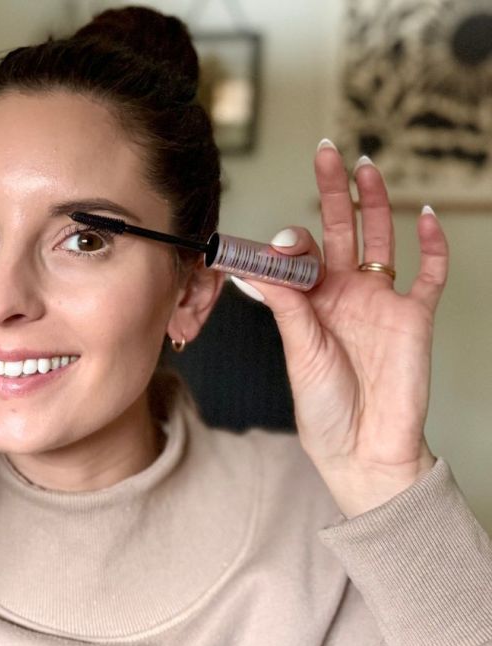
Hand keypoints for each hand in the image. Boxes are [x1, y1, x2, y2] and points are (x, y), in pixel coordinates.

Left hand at [239, 141, 446, 517]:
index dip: (288, 241)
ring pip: (381, 239)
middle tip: (326, 152)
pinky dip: (432, 244)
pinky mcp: (415, 316)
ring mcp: (381, 301)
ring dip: (375, 203)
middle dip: (333, 192)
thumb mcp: (299, 351)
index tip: (276, 243)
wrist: (364, 449)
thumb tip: (257, 264)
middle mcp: (344, 294)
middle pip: (339, 230)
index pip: (300, 253)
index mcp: (309, 302)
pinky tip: (425, 214)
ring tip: (365, 166)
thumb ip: (287, 304)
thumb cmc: (324, 408)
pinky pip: (430, 272)